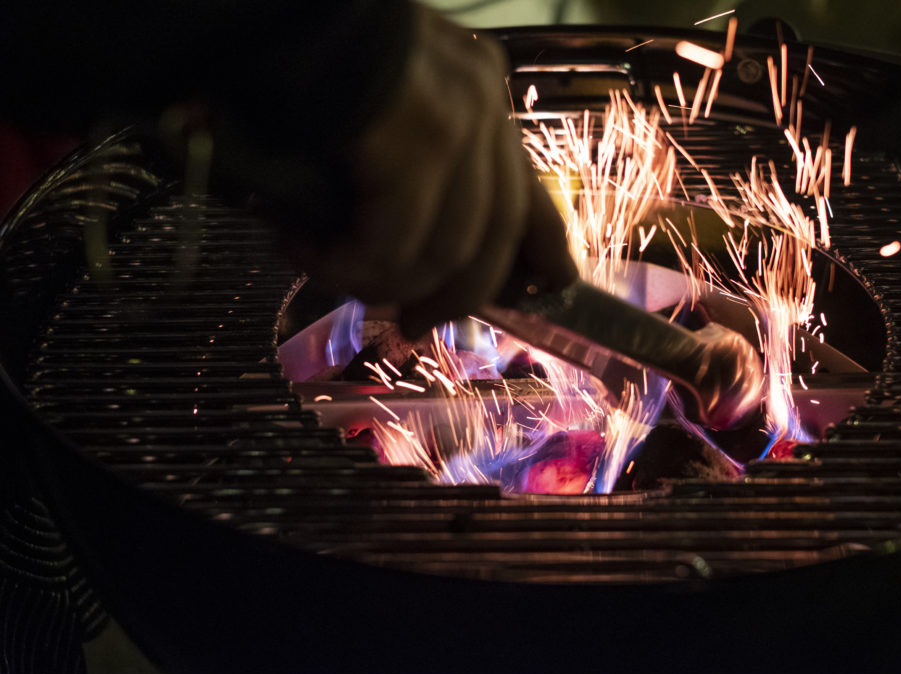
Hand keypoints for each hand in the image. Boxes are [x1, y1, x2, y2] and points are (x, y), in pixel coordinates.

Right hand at [290, 5, 576, 337]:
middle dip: (457, 294)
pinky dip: (346, 265)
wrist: (259, 3)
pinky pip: (393, 244)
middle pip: (496, 234)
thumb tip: (408, 246)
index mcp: (479, 94)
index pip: (529, 188)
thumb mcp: (377, 110)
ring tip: (324, 268)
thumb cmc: (300, 49)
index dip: (543, 248)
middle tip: (414, 322)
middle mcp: (482, 105)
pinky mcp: (418, 144)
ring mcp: (457, 123)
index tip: (549, 288)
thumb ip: (411, 164)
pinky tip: (300, 247)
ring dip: (382, 281)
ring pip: (446, 251)